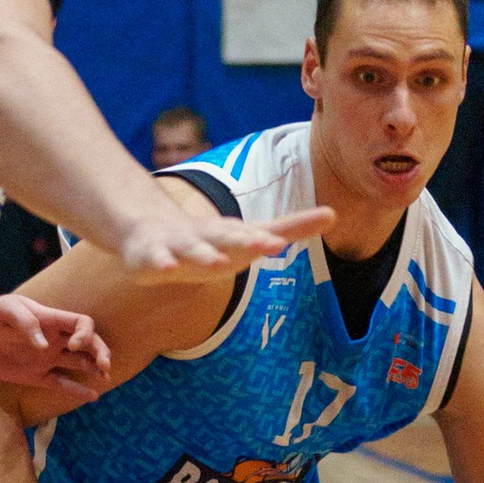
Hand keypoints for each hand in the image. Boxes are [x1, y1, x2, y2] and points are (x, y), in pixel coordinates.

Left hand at [0, 291, 115, 404]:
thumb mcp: (4, 309)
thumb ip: (25, 322)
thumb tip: (45, 345)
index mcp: (50, 320)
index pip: (81, 323)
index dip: (85, 334)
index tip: (74, 345)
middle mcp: (54, 339)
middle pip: (88, 344)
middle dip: (100, 353)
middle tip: (104, 366)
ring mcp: (46, 359)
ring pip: (79, 363)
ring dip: (95, 369)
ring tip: (104, 378)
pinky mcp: (35, 376)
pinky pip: (61, 384)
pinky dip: (77, 391)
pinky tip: (92, 396)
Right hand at [113, 197, 332, 279]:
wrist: (147, 229)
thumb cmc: (209, 240)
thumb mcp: (249, 235)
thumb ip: (290, 228)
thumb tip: (336, 213)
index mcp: (232, 234)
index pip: (258, 235)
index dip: (273, 239)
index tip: (293, 237)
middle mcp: (208, 236)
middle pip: (230, 238)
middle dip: (249, 242)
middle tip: (271, 244)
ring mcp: (177, 245)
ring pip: (192, 250)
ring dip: (204, 255)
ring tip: (218, 262)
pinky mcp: (149, 256)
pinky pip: (154, 261)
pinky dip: (160, 264)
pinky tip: (165, 269)